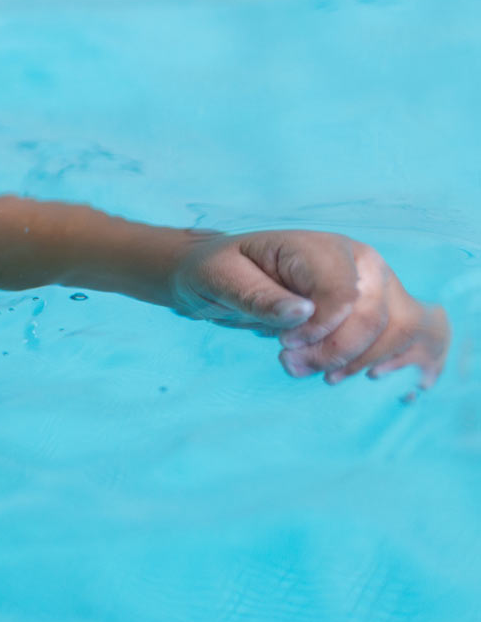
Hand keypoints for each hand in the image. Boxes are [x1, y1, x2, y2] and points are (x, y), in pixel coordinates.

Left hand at [171, 230, 449, 386]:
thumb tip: (303, 314)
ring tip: (309, 372)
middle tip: (291, 365)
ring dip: (357, 362)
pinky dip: (383, 360)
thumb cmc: (219, 271)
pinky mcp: (377, 307)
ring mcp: (373, 284)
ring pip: (398, 330)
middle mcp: (357, 261)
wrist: (223, 274)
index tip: (283, 343)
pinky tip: (345, 374)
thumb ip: (260, 297)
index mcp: (318, 247)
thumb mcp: (221, 280)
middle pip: (377, 317)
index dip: (320, 330)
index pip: (345, 294)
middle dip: (336, 351)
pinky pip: (402, 337)